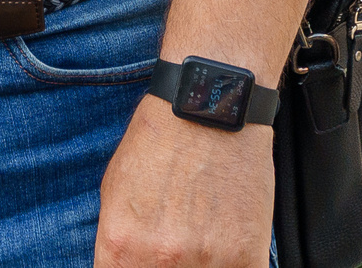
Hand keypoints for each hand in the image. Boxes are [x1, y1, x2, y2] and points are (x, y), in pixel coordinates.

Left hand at [94, 99, 272, 266]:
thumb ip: (118, 244)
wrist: (209, 109)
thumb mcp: (115, 193)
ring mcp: (207, 262)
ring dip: (200, 266)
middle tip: (173, 244)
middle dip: (165, 266)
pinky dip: (230, 265)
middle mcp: (161, 259)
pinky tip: (225, 242)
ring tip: (201, 236)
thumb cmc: (158, 143)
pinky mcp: (247, 258)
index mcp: (120, 246)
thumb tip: (126, 266)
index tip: (142, 262)